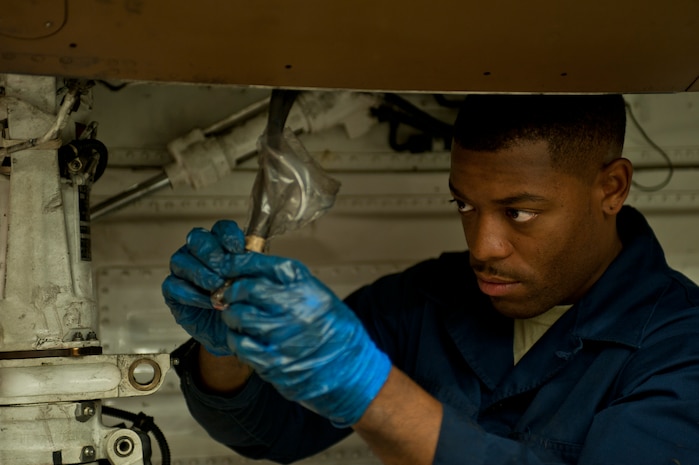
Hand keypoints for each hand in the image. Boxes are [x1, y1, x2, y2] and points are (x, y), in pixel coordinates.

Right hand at [162, 221, 245, 355]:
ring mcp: (183, 270)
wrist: (232, 330)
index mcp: (221, 245)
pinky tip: (208, 301)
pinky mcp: (172, 291)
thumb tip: (254, 258)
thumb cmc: (241, 302)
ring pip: (182, 261)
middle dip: (212, 254)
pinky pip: (174, 286)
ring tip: (217, 287)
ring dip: (202, 274)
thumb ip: (249, 267)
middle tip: (224, 270)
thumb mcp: (251, 283)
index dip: (229, 236)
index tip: (238, 251)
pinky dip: (192, 294)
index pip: (221, 229)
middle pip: (197, 239)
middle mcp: (199, 254)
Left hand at [170, 220, 392, 426]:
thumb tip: (249, 272)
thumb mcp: (318, 295)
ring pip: (239, 317)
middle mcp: (295, 309)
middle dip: (233, 291)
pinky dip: (236, 339)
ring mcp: (284, 337)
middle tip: (230, 294)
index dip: (239, 264)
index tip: (227, 266)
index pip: (262, 265)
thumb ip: (287, 284)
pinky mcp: (274, 362)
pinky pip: (240, 345)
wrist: (353, 370)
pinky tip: (243, 338)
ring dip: (232, 316)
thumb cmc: (335, 330)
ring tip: (237, 317)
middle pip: (247, 290)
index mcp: (306, 288)